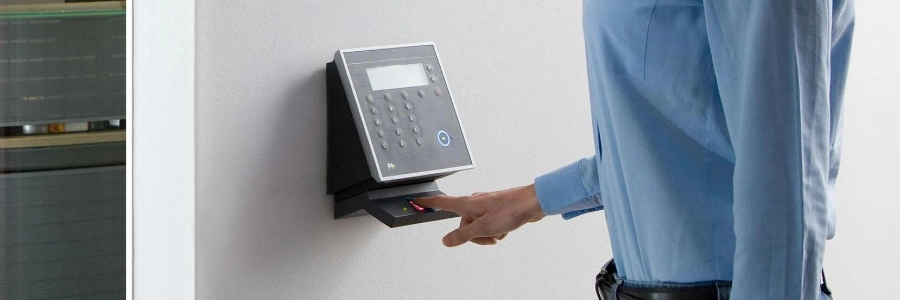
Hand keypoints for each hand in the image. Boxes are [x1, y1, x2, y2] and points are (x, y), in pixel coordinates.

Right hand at [414, 184, 545, 246]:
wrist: (532, 203)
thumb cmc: (510, 210)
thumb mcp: (482, 228)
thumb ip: (462, 236)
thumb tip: (446, 241)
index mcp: (467, 203)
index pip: (442, 202)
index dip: (428, 203)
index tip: (417, 200)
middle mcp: (475, 202)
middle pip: (463, 224)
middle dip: (474, 235)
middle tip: (487, 235)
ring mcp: (486, 205)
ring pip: (477, 226)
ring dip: (487, 234)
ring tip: (499, 232)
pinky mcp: (496, 209)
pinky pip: (489, 225)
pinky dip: (495, 230)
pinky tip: (505, 229)